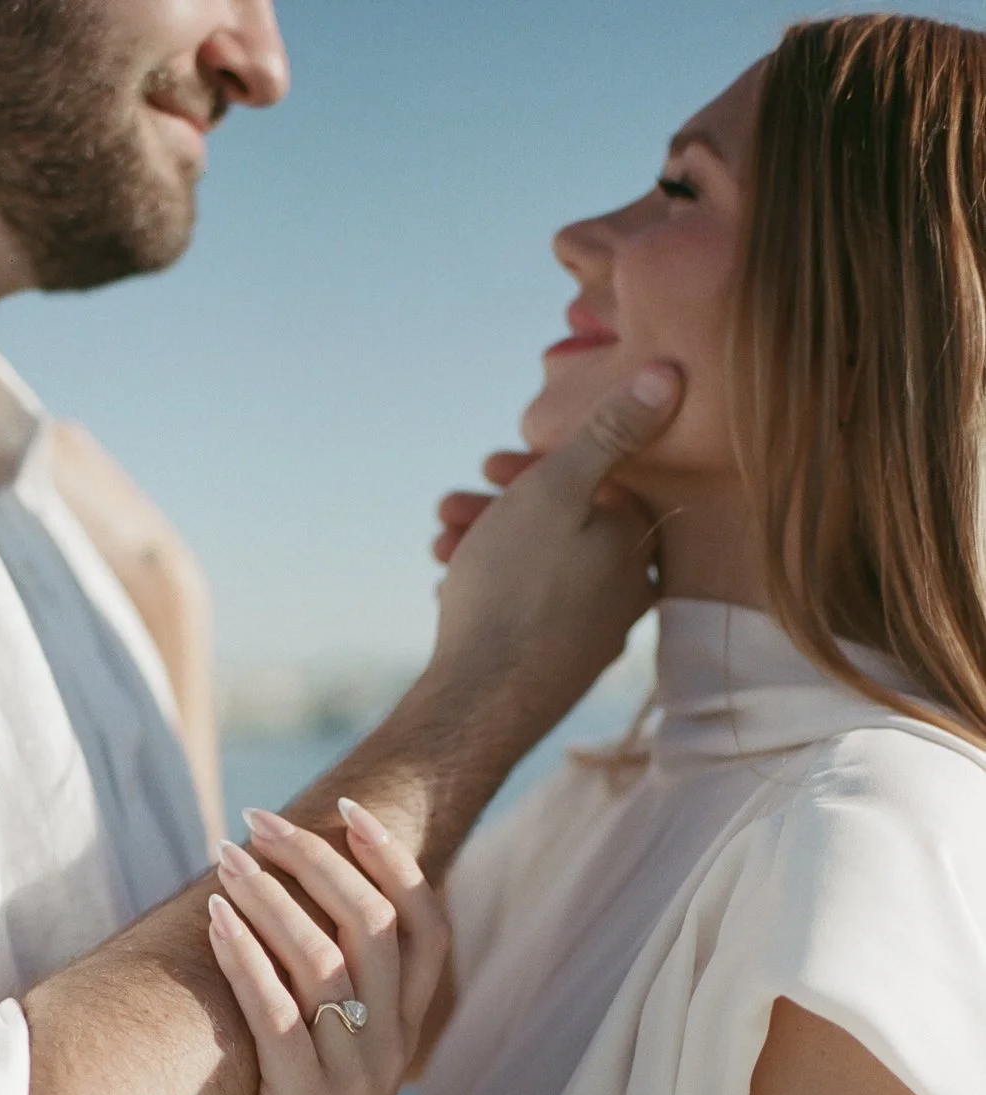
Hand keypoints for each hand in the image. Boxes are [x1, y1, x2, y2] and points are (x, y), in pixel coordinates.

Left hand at [207, 800, 449, 1094]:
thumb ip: (334, 993)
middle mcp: (391, 1044)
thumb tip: (291, 906)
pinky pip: (279, 1016)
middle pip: (376, 925)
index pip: (428, 923)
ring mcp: (352, 1076)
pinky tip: (214, 918)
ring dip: (274, 897)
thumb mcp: (337, 1057)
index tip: (345, 808)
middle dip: (319, 860)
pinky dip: (247, 958)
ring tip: (227, 854)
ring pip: (328, 962)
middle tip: (259, 820)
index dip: (394, 860)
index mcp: (407, 1027)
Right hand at [425, 365, 681, 745]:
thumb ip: (613, 429)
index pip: (602, 482)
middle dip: (504, 504)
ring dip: (486, 542)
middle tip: (455, 502)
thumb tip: (673, 373)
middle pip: (567, 523)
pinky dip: (491, 586)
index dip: (543, 465)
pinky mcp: (561, 667)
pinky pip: (529, 608)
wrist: (478, 702)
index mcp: (639, 545)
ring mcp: (595, 635)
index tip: (493, 466)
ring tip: (441, 538)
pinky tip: (451, 583)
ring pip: (540, 566)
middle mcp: (630, 592)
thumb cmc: (514, 588)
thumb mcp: (557, 488)